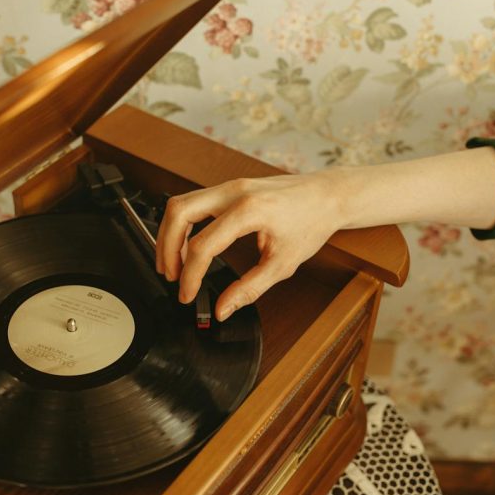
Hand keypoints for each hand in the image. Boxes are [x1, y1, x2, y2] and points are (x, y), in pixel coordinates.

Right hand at [155, 173, 342, 320]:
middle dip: (166, 248)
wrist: (328, 195)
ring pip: (180, 204)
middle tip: (170, 276)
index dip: (189, 276)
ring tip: (173, 264)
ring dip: (170, 234)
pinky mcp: (229, 188)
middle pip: (178, 213)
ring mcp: (229, 186)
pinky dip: (183, 225)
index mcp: (249, 210)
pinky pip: (194, 202)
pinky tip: (187, 246)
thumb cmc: (311, 223)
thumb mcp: (283, 264)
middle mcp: (234, 191)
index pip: (203, 245)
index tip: (187, 295)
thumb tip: (223, 308)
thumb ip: (249, 289)